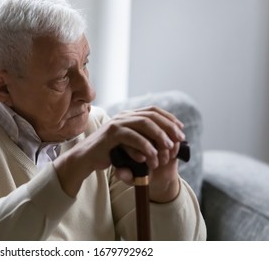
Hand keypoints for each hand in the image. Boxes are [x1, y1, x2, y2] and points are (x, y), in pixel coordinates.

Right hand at [54, 106, 184, 198]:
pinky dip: (144, 146)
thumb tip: (165, 140)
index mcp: (129, 116)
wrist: (87, 157)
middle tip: (179, 139)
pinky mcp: (111, 134)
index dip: (169, 118)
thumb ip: (142, 138)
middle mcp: (124, 116)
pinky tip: (151, 155)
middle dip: (168, 126)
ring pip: (144, 123)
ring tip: (167, 148)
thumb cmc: (109, 152)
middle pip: (151, 115)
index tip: (180, 129)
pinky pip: (132, 137)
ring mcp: (117, 123)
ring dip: (159, 135)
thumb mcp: (128, 143)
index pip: (153, 110)